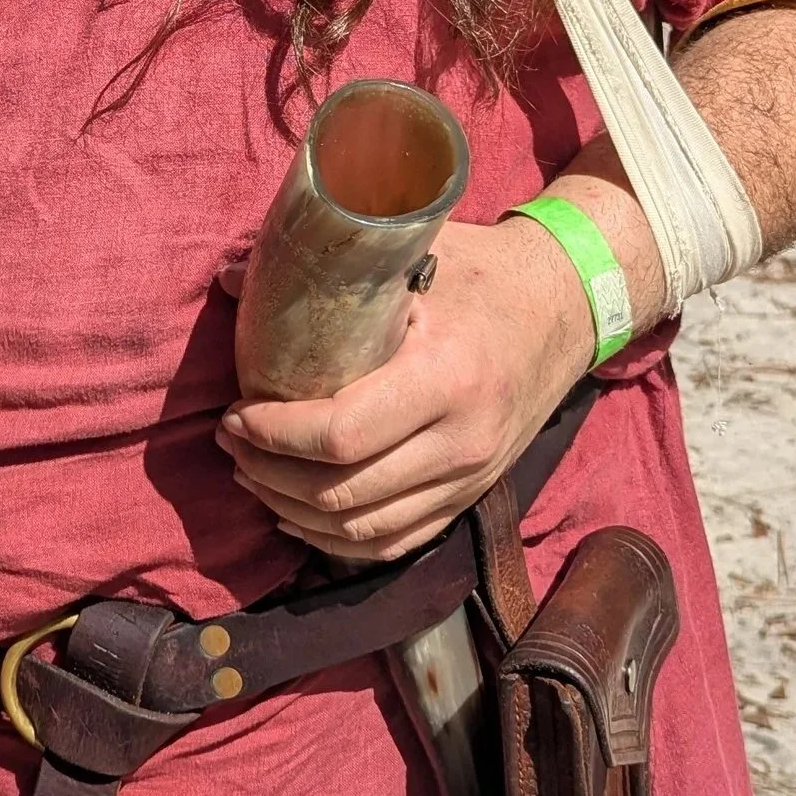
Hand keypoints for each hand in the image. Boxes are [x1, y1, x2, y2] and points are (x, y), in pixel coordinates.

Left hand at [218, 214, 595, 564]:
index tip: (236, 413)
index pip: (342, 434)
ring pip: (362, 530)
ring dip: (292, 510)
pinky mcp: (470, 497)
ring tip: (251, 473)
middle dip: (269, 473)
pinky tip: (295, 516)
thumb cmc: (483, 273)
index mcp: (446, 378)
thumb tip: (230, 283)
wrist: (565, 307)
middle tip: (230, 441)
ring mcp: (469, 478)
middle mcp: (461, 442)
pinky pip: (393, 542)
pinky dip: (335, 541)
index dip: (275, 434)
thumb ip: (325, 267)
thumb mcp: (413, 253)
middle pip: (343, 493)